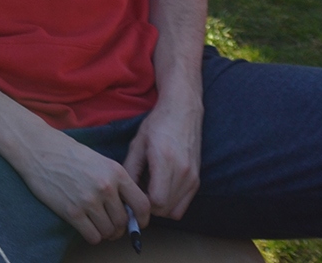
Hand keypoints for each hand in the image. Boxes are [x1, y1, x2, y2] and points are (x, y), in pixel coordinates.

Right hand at [13, 128, 149, 243]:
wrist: (37, 148)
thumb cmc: (67, 153)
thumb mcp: (99, 160)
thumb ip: (115, 182)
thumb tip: (128, 208)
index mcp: (115, 172)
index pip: (142, 204)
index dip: (142, 219)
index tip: (137, 223)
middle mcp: (105, 187)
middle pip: (124, 221)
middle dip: (119, 227)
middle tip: (110, 224)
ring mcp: (88, 200)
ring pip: (109, 231)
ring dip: (105, 232)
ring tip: (97, 225)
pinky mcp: (71, 212)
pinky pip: (92, 236)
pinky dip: (92, 236)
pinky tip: (86, 226)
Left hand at [124, 95, 201, 218]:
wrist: (183, 111)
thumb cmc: (157, 124)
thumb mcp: (137, 144)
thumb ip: (130, 169)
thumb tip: (124, 192)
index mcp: (165, 160)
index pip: (157, 201)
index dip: (142, 203)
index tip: (132, 193)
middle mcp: (183, 172)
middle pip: (165, 209)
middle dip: (149, 206)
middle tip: (138, 192)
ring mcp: (193, 177)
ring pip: (176, 211)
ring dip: (160, 206)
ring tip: (149, 189)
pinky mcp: (197, 179)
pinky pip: (184, 204)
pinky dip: (171, 203)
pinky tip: (161, 188)